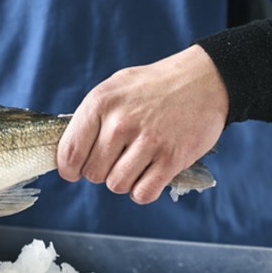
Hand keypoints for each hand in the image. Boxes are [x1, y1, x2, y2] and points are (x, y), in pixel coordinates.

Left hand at [57, 44, 226, 203]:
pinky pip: (143, 193)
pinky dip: (143, 191)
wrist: (204, 79)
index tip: (75, 171)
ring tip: (135, 163)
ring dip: (123, 181)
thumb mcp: (114, 89)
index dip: (69, 169)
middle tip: (117, 158)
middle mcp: (121, 122)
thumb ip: (90, 118)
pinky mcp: (172, 158)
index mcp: (100, 103)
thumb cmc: (153, 86)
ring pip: (116, 185)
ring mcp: (148, 141)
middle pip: (93, 174)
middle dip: (101, 171)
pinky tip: (149, 174)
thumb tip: (67, 153)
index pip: (70, 152)